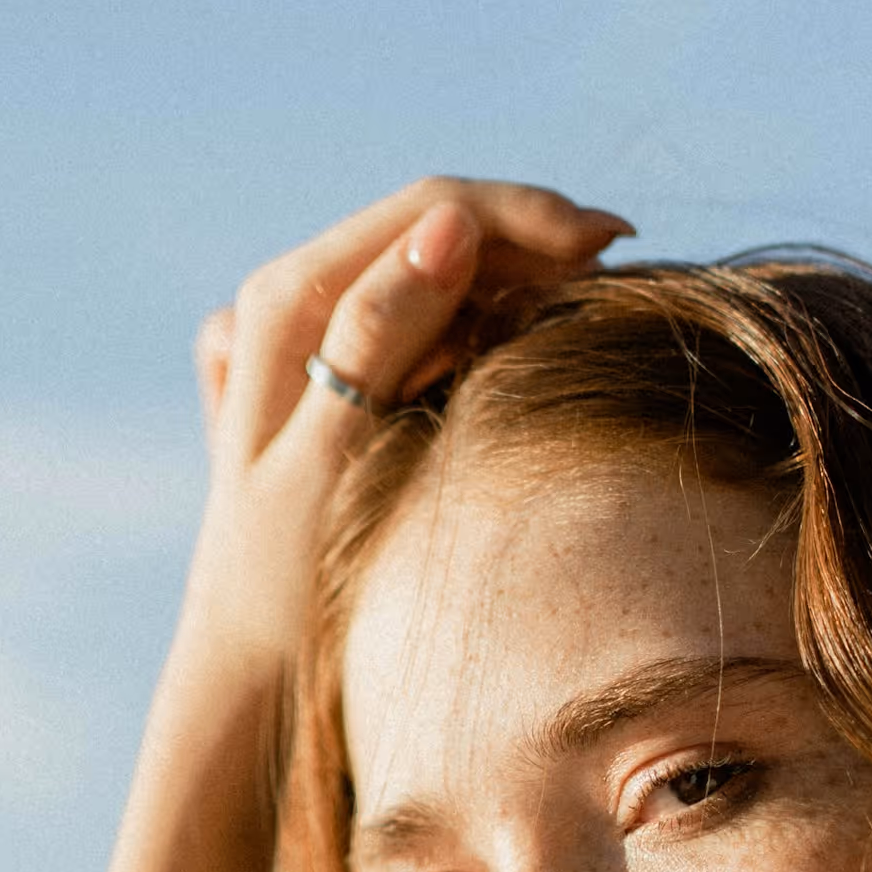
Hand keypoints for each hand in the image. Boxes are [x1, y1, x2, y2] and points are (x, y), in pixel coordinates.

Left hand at [183, 180, 632, 673]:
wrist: (250, 658)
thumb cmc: (288, 582)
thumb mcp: (330, 465)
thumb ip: (378, 339)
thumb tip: (449, 226)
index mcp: (285, 302)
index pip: (427, 213)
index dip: (524, 215)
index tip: (612, 243)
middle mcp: (288, 295)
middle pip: (430, 226)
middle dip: (529, 237)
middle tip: (621, 267)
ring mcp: (305, 326)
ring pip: (431, 263)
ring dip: (512, 270)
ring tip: (588, 297)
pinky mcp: (327, 361)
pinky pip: (419, 308)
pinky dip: (479, 313)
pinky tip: (526, 336)